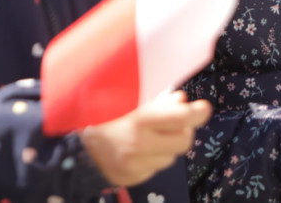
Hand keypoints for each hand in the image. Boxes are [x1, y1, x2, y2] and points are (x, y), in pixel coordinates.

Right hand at [81, 89, 211, 186]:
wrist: (77, 148)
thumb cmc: (105, 119)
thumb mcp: (129, 104)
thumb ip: (158, 103)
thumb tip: (182, 100)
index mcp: (141, 122)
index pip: (181, 118)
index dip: (197, 113)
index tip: (203, 108)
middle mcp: (141, 146)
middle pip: (184, 141)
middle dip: (184, 131)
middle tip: (176, 123)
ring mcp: (138, 166)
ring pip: (171, 156)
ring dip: (168, 145)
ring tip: (151, 135)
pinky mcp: (134, 179)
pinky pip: (156, 168)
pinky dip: (155, 157)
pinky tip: (140, 149)